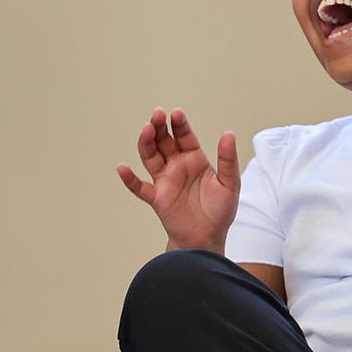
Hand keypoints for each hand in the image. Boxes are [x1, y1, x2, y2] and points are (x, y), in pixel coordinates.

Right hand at [116, 108, 240, 251]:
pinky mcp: (156, 198)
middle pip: (163, 141)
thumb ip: (228, 160)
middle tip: (157, 115)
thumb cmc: (220, 210)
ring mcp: (164, 181)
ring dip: (146, 143)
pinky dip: (130, 179)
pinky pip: (140, 187)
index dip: (180, 125)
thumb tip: (228, 133)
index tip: (176, 113)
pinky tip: (122, 168)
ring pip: (150, 157)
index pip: (184, 136)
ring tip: (146, 129)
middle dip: (159, 127)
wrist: (208, 238)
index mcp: (194, 159)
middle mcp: (177, 166)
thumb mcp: (230, 184)